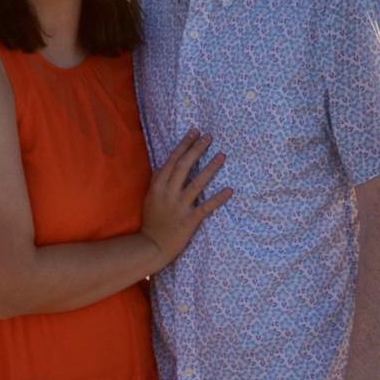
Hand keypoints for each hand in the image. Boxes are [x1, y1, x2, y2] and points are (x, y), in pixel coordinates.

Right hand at [141, 131, 230, 269]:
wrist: (151, 246)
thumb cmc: (151, 222)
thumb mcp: (150, 198)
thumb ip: (157, 182)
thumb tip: (164, 166)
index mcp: (158, 186)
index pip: (172, 160)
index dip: (184, 145)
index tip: (194, 132)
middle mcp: (168, 193)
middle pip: (184, 166)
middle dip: (197, 149)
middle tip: (209, 137)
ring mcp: (179, 207)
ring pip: (197, 183)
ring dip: (210, 168)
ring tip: (222, 155)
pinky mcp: (189, 220)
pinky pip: (206, 207)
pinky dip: (218, 198)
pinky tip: (229, 190)